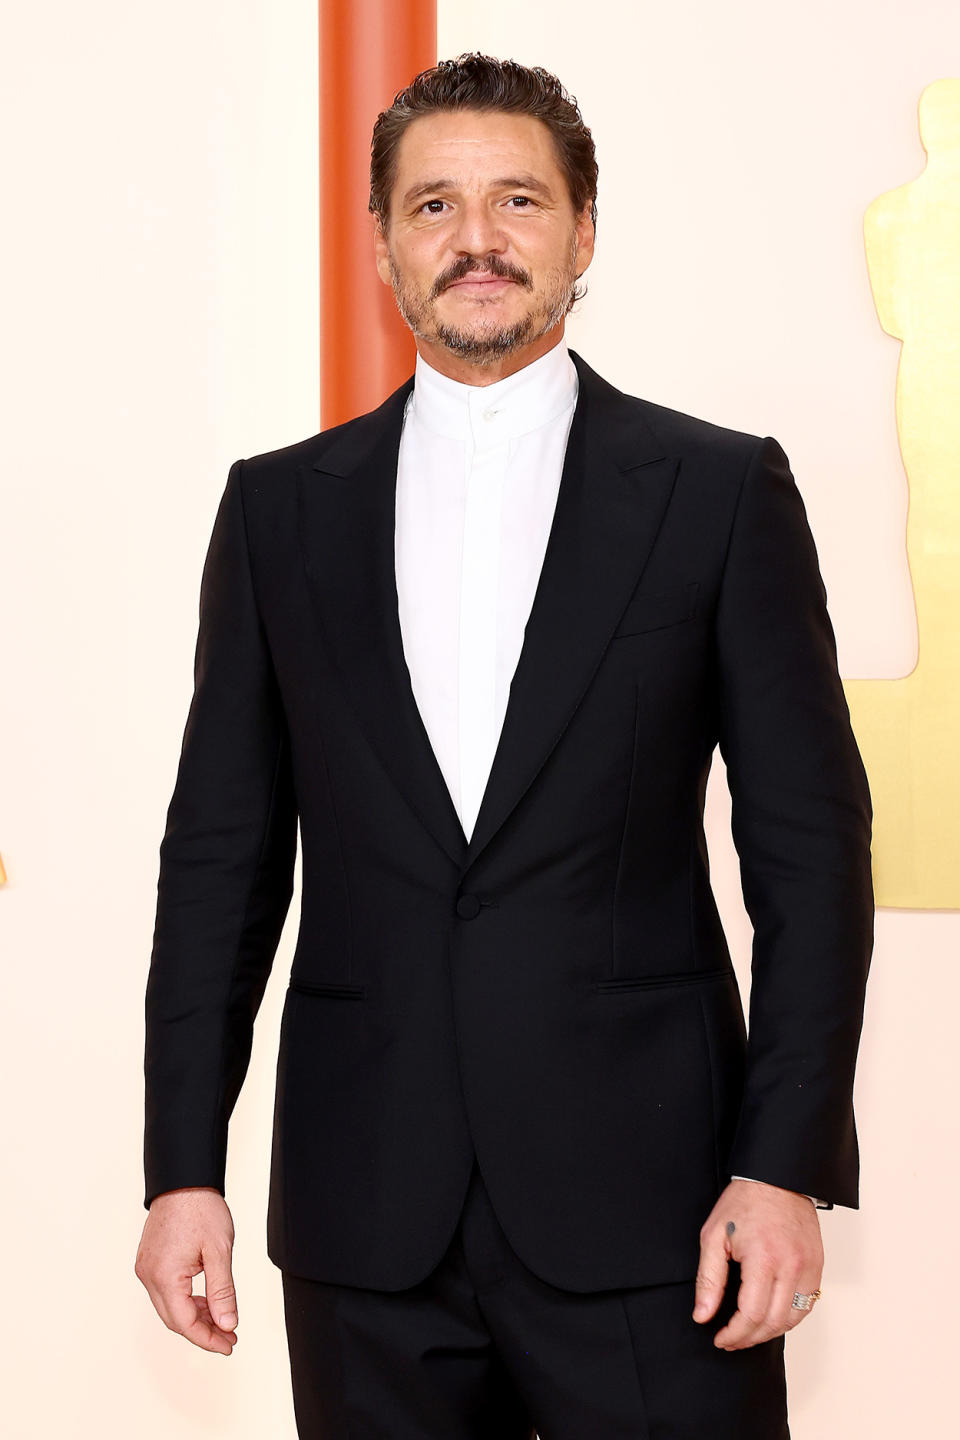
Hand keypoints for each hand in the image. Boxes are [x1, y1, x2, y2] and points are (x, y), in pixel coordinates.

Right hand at [135, 1186, 238, 1355]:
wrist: (183, 1180)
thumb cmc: (201, 1209)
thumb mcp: (219, 1251)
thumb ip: (222, 1291)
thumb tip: (227, 1324)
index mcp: (165, 1276)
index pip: (185, 1323)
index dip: (208, 1338)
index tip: (229, 1345)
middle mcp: (149, 1276)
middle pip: (174, 1319)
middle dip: (202, 1331)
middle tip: (229, 1337)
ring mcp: (146, 1269)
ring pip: (169, 1307)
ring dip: (194, 1317)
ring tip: (222, 1320)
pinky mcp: (149, 1261)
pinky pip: (165, 1292)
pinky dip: (185, 1301)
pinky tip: (205, 1301)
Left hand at [692, 1178, 822, 1349]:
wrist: (777, 1178)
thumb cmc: (744, 1202)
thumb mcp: (714, 1236)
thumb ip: (708, 1279)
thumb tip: (702, 1315)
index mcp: (763, 1258)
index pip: (751, 1314)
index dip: (734, 1334)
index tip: (720, 1338)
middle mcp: (791, 1266)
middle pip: (773, 1322)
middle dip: (749, 1338)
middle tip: (731, 1340)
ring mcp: (809, 1267)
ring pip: (793, 1319)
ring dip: (770, 1332)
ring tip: (749, 1332)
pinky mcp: (818, 1265)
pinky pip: (808, 1304)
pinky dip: (790, 1318)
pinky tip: (771, 1317)